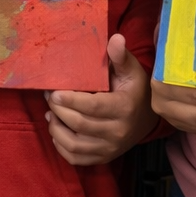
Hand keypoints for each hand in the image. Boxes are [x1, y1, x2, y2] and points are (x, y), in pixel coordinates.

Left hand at [46, 35, 158, 166]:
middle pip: (80, 124)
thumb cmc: (134, 90)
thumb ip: (120, 56)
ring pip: (74, 145)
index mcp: (124, 108)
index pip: (92, 107)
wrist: (147, 119)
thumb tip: (116, 38)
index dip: (70, 100)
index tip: (54, 91)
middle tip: (49, 96)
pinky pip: (76, 158)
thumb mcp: (132, 70)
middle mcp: (118, 132)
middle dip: (59, 110)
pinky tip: (57, 130)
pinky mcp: (103, 158)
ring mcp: (110, 148)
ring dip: (56, 129)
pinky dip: (61, 146)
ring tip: (50, 113)